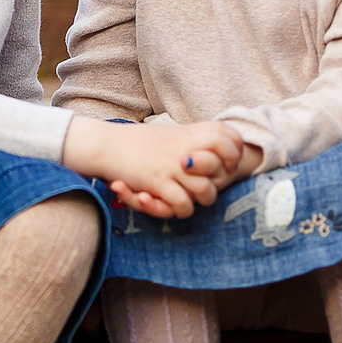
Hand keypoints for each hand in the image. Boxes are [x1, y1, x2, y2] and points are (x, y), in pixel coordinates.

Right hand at [63, 117, 243, 219]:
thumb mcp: (170, 133)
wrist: (107, 145)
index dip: (234, 152)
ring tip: (189, 198)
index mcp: (189, 132)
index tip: (227, 163)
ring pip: (205, 192)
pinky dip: (181, 210)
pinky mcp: (158, 183)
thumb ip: (192, 138)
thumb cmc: (138, 141)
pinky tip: (172, 205)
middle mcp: (184, 148)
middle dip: (220, 182)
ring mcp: (172, 166)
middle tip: (209, 185)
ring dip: (201, 200)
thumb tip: (213, 149)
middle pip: (222, 168)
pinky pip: (183, 205)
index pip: (229, 136)